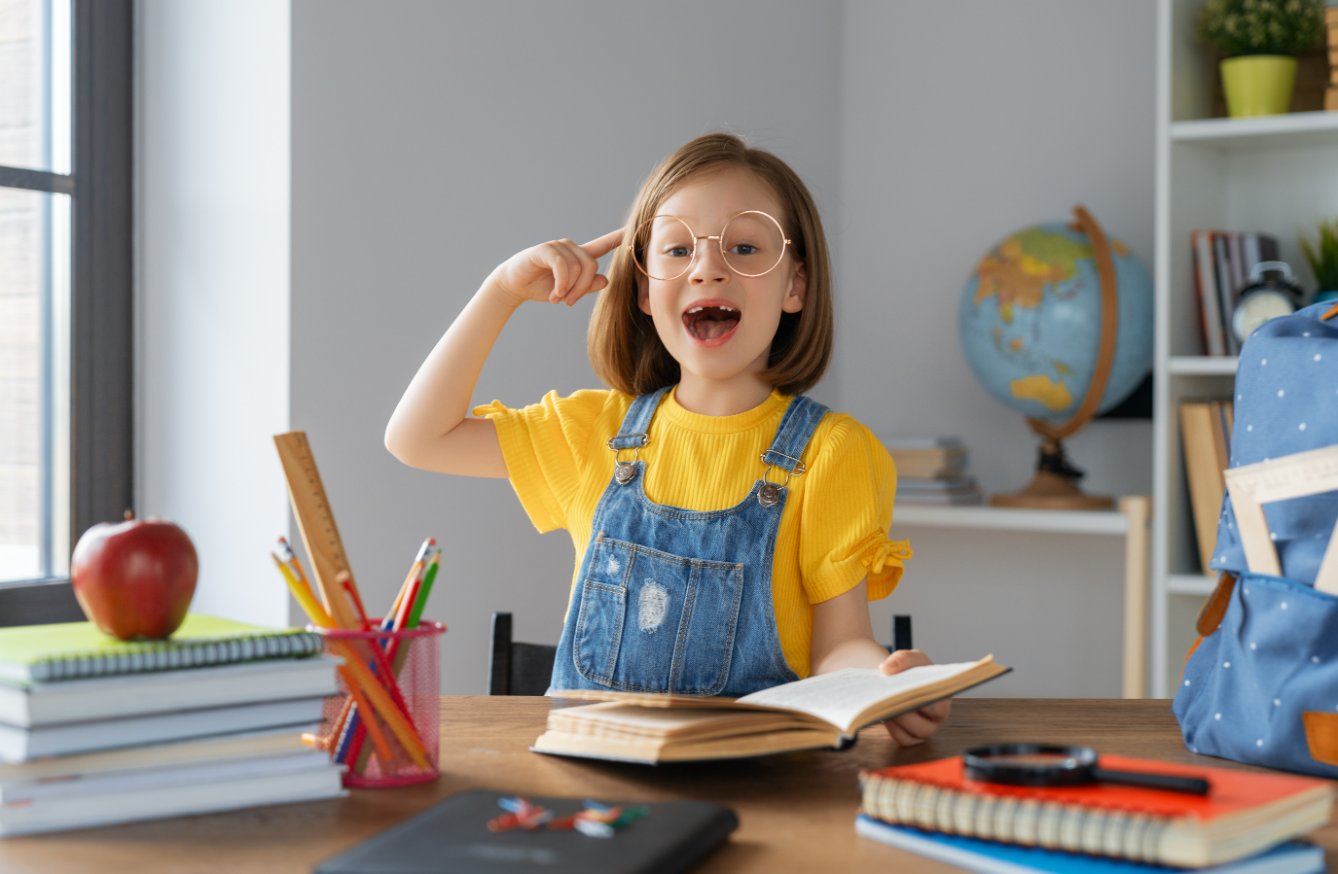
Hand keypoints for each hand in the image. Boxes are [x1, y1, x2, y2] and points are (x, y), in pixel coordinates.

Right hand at [488, 229, 623, 307]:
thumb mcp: (568, 292)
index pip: (604, 245)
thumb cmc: (543, 287)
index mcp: (579, 256)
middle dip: (582, 288)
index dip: (619, 238)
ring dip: (569, 289)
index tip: (635, 229)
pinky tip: (554, 293)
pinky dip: (561, 283)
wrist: (515, 286)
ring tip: (557, 298)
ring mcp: (558, 246)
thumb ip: (587, 286)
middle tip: (568, 302)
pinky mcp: (545, 249)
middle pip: (591, 265)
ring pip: (578, 268)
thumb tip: (606, 280)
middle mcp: (571, 247)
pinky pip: (563, 266)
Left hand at [878, 649, 950, 746]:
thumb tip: (887, 669)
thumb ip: (902, 659)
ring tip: (881, 708)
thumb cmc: (911, 670)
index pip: (938, 708)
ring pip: (912, 734)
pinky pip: (903, 739)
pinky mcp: (911, 736)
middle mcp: (937, 718)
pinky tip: (882, 716)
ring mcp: (924, 729)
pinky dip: (892, 729)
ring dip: (896, 723)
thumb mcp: (911, 658)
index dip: (922, 703)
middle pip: (924, 726)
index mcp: (943, 699)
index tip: (905, 693)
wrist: (896, 678)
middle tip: (888, 702)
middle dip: (904, 715)